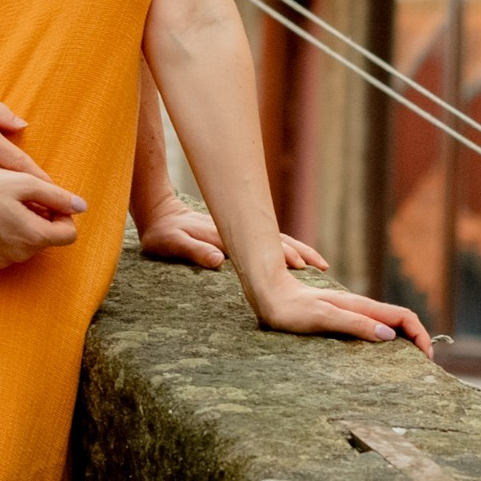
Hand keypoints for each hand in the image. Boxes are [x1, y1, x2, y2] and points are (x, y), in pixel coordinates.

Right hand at [0, 162, 85, 269]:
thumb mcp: (24, 184)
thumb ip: (57, 196)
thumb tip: (82, 207)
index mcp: (34, 236)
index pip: (69, 234)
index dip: (63, 215)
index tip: (48, 201)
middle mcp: (20, 255)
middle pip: (47, 239)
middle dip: (42, 219)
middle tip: (21, 198)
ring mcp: (1, 261)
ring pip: (26, 245)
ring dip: (23, 227)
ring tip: (4, 205)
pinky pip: (6, 250)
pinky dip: (5, 235)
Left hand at [136, 200, 328, 274]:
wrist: (160, 213)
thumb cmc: (162, 234)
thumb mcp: (171, 243)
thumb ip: (193, 251)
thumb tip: (219, 261)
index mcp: (224, 233)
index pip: (258, 244)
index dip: (280, 254)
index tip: (299, 265)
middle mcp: (237, 229)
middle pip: (274, 239)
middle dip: (298, 251)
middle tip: (320, 266)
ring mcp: (240, 228)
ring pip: (276, 238)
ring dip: (298, 248)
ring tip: (320, 262)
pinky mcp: (239, 232)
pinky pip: (269, 239)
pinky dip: (286, 246)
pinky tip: (299, 257)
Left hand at [248, 276, 434, 353]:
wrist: (268, 294)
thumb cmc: (292, 309)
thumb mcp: (324, 318)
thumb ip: (355, 325)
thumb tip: (389, 336)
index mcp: (360, 306)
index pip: (403, 316)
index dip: (419, 334)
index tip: (426, 357)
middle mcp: (359, 307)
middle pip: (398, 320)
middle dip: (417, 339)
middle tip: (424, 364)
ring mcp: (350, 312)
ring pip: (386, 324)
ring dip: (403, 340)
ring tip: (408, 362)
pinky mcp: (339, 318)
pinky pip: (371, 328)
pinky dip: (385, 340)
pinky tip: (379, 354)